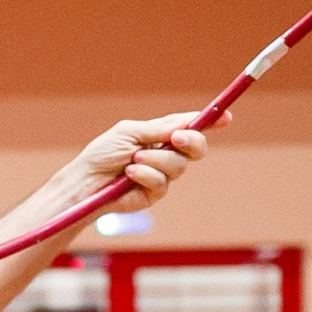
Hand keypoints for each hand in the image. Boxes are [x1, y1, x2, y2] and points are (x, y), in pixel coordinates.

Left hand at [76, 111, 225, 214]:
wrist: (86, 182)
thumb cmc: (102, 154)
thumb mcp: (130, 132)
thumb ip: (158, 129)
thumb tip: (185, 124)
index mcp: (160, 134)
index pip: (190, 126)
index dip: (210, 121)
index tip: (226, 117)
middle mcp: (165, 154)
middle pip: (196, 147)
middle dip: (191, 141)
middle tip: (176, 138)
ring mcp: (162, 174)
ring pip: (179, 165)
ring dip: (156, 159)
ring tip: (133, 160)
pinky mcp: (155, 194)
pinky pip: (163, 183)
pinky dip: (146, 175)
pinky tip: (129, 175)